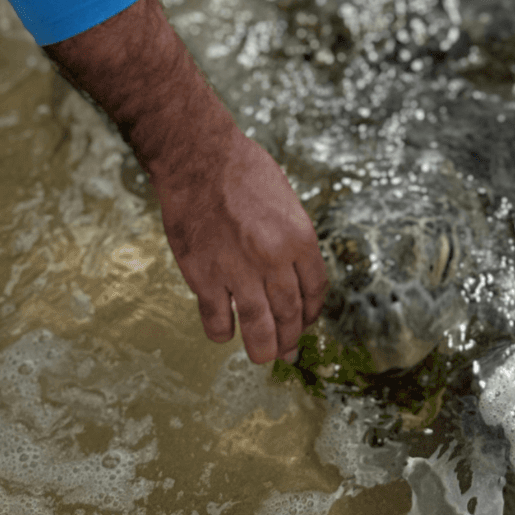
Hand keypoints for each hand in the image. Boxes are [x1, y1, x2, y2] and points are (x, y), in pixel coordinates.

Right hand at [149, 122, 326, 362]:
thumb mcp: (286, 201)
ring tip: (262, 356)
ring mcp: (239, 271)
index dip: (312, 313)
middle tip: (287, 352)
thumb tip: (293, 273)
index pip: (316, 291)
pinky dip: (222, 333)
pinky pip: (218, 321)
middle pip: (291, 315)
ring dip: (263, 349)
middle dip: (290, 340)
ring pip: (258, 328)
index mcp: (300, 238)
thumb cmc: (243, 170)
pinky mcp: (205, 277)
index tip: (304, 321)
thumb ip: (292, 239)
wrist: (198, 158)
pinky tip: (223, 330)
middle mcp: (274, 260)